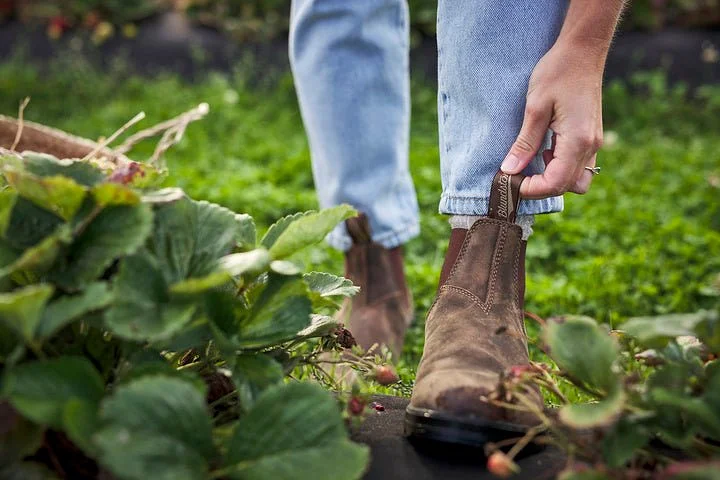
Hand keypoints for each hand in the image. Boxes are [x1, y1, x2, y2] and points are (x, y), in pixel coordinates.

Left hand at [500, 41, 604, 198]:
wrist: (582, 51)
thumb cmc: (557, 73)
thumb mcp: (535, 108)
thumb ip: (525, 143)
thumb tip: (510, 170)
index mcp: (577, 140)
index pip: (555, 183)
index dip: (532, 189)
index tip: (512, 181)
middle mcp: (590, 146)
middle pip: (567, 186)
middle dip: (541, 187)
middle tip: (517, 174)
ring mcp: (594, 142)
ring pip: (577, 180)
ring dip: (555, 179)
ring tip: (535, 159)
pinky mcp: (592, 137)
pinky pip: (580, 166)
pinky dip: (562, 168)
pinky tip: (546, 149)